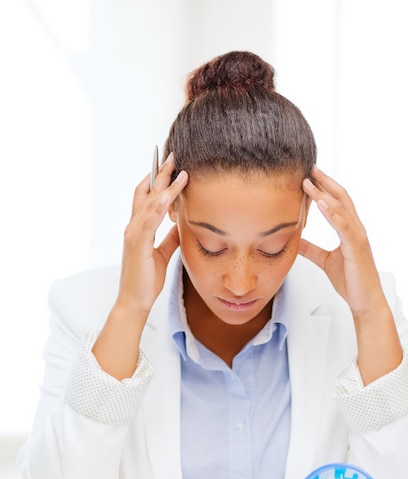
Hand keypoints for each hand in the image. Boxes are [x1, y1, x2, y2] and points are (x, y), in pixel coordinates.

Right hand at [116, 153, 187, 319]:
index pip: (147, 197)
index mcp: (139, 228)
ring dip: (163, 185)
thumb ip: (170, 237)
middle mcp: (133, 227)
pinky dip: (158, 206)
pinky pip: (148, 221)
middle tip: (173, 155)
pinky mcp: (137, 245)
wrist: (135, 301)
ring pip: (149, 203)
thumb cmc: (147, 279)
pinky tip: (169, 195)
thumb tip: (182, 224)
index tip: (170, 164)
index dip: (157, 180)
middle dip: (160, 173)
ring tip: (177, 169)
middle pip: (146, 193)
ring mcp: (133, 234)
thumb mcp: (163, 253)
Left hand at [300, 167, 385, 317]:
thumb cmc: (350, 281)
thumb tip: (295, 240)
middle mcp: (356, 229)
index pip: (337, 202)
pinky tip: (321, 203)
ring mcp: (358, 237)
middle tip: (309, 168)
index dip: (324, 187)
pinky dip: (333, 213)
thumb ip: (311, 249)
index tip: (308, 175)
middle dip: (325, 181)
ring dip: (324, 193)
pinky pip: (344, 226)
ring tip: (308, 181)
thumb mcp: (324, 261)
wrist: (365, 301)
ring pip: (341, 208)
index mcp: (349, 230)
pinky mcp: (357, 247)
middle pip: (341, 198)